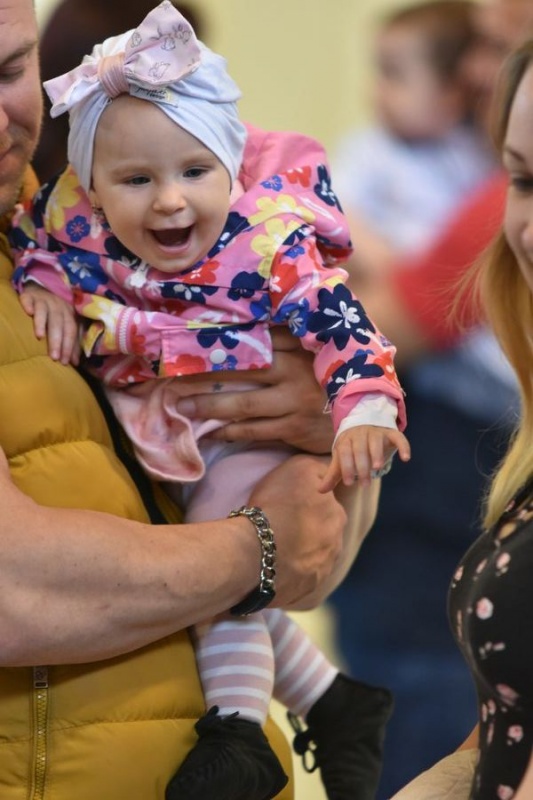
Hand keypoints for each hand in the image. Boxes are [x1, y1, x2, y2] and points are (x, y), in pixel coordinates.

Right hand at [20, 284, 79, 365]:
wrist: (44, 287)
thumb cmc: (57, 311)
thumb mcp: (66, 323)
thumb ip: (72, 342)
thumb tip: (75, 363)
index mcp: (69, 314)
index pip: (71, 331)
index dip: (69, 346)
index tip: (66, 362)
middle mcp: (58, 306)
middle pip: (59, 323)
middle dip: (57, 341)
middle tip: (54, 357)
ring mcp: (44, 299)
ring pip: (44, 311)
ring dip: (42, 323)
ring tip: (39, 337)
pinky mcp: (30, 295)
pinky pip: (29, 299)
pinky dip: (28, 304)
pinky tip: (28, 312)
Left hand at [174, 328, 333, 453]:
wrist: (359, 419)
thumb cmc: (326, 382)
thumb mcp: (312, 353)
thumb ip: (285, 338)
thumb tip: (244, 323)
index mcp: (297, 347)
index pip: (253, 338)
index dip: (220, 340)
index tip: (190, 341)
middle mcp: (294, 371)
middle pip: (240, 369)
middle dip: (204, 373)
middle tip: (172, 375)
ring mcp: (294, 401)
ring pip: (242, 403)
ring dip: (208, 406)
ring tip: (180, 406)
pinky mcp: (293, 428)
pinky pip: (253, 430)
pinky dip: (228, 432)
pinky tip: (208, 433)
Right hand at [249, 453, 346, 608]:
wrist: (254, 554)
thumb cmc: (275, 507)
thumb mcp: (299, 469)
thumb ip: (320, 469)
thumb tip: (331, 471)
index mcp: (338, 516)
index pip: (326, 506)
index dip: (306, 503)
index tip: (287, 505)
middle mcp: (336, 544)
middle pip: (322, 533)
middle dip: (307, 530)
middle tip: (280, 526)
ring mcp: (322, 570)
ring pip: (312, 557)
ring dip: (299, 552)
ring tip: (273, 548)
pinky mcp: (307, 591)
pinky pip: (300, 578)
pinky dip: (289, 572)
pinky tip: (272, 565)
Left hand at [320, 424, 410, 491]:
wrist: (365, 423)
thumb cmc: (352, 447)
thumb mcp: (342, 458)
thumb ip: (334, 474)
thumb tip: (320, 491)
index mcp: (346, 440)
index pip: (344, 453)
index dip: (346, 467)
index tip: (349, 483)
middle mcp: (360, 434)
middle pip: (359, 449)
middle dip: (362, 467)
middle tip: (365, 484)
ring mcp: (376, 432)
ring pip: (376, 441)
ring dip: (376, 454)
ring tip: (377, 468)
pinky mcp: (391, 432)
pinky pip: (398, 437)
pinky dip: (403, 446)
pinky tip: (405, 458)